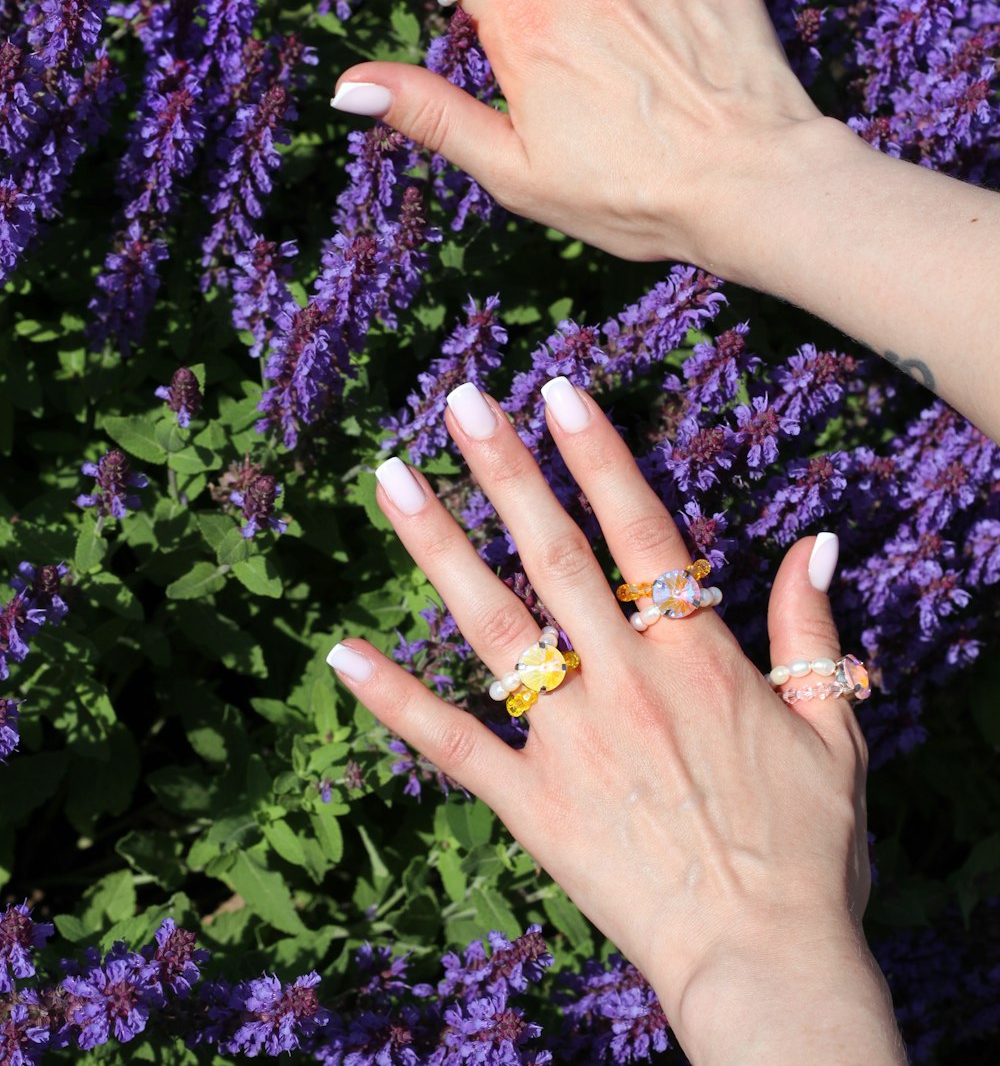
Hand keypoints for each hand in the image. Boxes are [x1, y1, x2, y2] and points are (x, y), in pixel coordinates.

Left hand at [326, 379, 890, 1056]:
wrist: (767, 963)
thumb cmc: (809, 850)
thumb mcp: (835, 730)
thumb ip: (812, 632)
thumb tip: (817, 543)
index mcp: (698, 658)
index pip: (640, 532)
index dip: (598, 457)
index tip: (558, 393)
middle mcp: (627, 684)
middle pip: (554, 557)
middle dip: (505, 470)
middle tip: (459, 401)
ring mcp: (571, 743)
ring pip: (492, 627)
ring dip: (439, 548)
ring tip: (391, 480)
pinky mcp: (533, 806)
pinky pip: (453, 746)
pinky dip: (395, 701)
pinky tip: (341, 653)